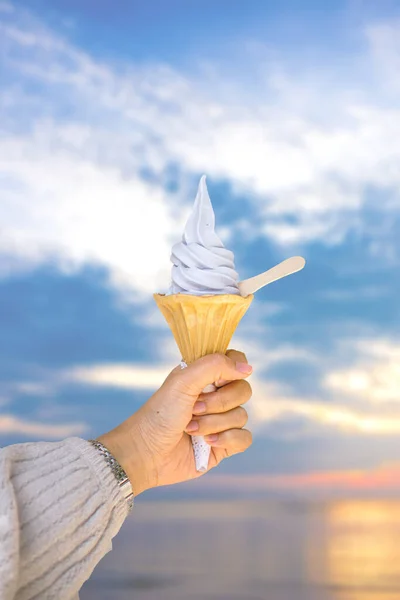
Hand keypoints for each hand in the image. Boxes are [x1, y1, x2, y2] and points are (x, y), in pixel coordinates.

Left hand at [98, 350, 252, 495]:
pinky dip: (226, 439)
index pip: (237, 361)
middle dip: (218, 403)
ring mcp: (221, 420)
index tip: (216, 381)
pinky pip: (244, 438)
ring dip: (214, 423)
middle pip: (243, 390)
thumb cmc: (160, 413)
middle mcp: (216, 395)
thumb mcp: (183, 381)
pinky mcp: (225, 444)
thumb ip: (215, 366)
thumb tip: (248, 369)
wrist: (147, 453)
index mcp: (205, 374)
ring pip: (242, 415)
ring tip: (191, 428)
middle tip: (194, 408)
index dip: (233, 370)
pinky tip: (206, 443)